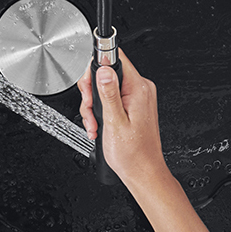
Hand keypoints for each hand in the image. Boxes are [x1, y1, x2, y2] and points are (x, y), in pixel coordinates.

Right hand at [76, 50, 170, 190]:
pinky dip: (101, 112)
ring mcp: (137, 98)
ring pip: (105, 88)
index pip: (115, 59)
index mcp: (138, 89)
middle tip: (89, 111)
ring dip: (94, 107)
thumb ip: (108, 93)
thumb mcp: (115, 122)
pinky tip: (100, 126)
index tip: (88, 87)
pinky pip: (111, 99)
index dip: (96, 69)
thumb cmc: (133, 154)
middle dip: (91, 93)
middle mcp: (140, 89)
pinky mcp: (133, 106)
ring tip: (95, 125)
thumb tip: (103, 69)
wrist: (142, 172)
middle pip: (106, 73)